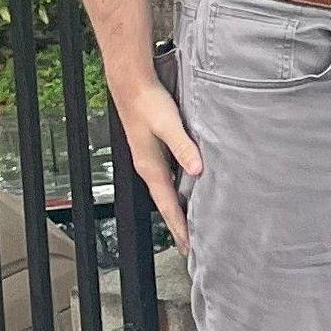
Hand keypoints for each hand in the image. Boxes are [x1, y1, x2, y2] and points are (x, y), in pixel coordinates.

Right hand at [115, 73, 202, 254]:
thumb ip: (184, 147)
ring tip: (193, 225)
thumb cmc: (148, 103)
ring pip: (168, 192)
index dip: (179, 226)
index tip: (188, 246)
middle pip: (166, 204)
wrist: (131, 84)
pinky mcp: (156, 151)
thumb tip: (198, 170)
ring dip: (179, 209)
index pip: (167, 205)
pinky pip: (169, 179)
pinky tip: (191, 192)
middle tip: (192, 246)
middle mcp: (149, 168)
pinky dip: (180, 191)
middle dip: (178, 225)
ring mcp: (151, 160)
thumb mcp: (169, 125)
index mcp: (150, 167)